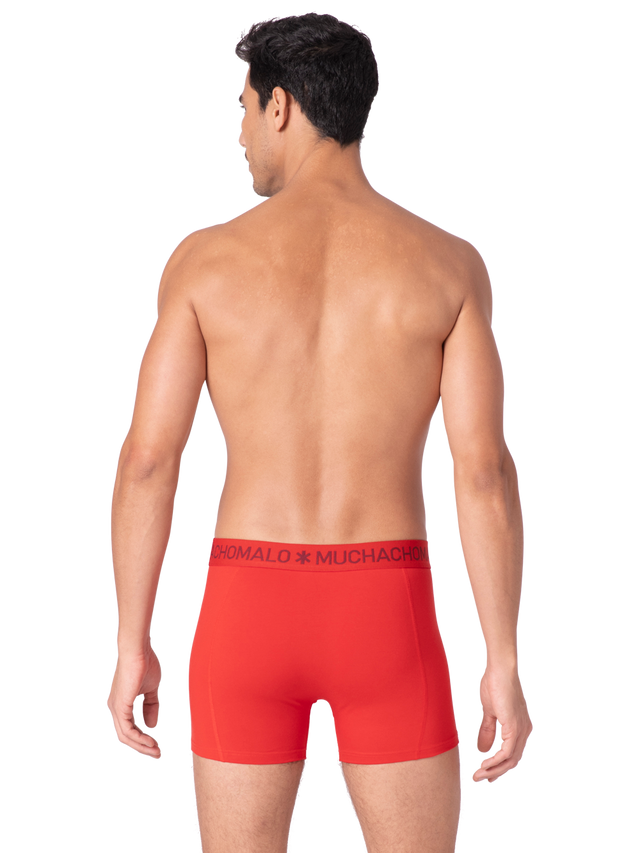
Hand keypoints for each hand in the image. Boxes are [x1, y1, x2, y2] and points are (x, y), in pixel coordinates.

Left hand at [104, 646, 163, 760]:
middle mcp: (115, 708)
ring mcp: (115, 708)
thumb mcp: (151, 689)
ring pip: (126, 737)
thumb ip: (151, 707)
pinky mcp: (119, 707)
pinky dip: (140, 738)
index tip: (157, 746)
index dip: (142, 739)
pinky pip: (128, 730)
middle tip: (157, 755)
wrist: (138, 650)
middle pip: (125, 737)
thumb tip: (152, 725)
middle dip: (142, 748)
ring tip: (157, 751)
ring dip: (142, 746)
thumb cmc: (144, 663)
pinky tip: (151, 740)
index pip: (129, 729)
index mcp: (121, 703)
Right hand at [470, 664, 534, 785]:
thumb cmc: (494, 684)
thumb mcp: (489, 712)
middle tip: (480, 780)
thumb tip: (482, 750)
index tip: (484, 774)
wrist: (499, 669)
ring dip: (493, 770)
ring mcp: (521, 730)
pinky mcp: (514, 728)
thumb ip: (487, 731)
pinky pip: (505, 753)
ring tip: (477, 776)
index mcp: (520, 727)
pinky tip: (482, 764)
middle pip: (512, 761)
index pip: (512, 754)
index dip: (498, 766)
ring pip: (509, 760)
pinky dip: (493, 762)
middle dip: (495, 773)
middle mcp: (524, 731)